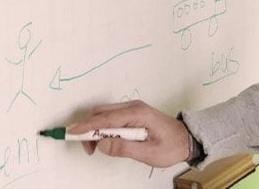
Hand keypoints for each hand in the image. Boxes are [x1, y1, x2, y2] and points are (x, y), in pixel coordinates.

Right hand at [67, 100, 190, 167]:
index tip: (72, 132)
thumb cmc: (170, 146)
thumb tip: (101, 143)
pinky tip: (106, 141)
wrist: (186, 139)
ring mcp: (133, 109)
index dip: (87, 125)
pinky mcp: (132, 114)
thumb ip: (124, 147)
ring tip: (95, 149)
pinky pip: (111, 117)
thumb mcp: (148, 152)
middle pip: (101, 113)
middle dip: (88, 129)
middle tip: (88, 150)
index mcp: (138, 113)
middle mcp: (133, 107)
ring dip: (95, 129)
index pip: (106, 118)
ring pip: (104, 114)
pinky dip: (103, 128)